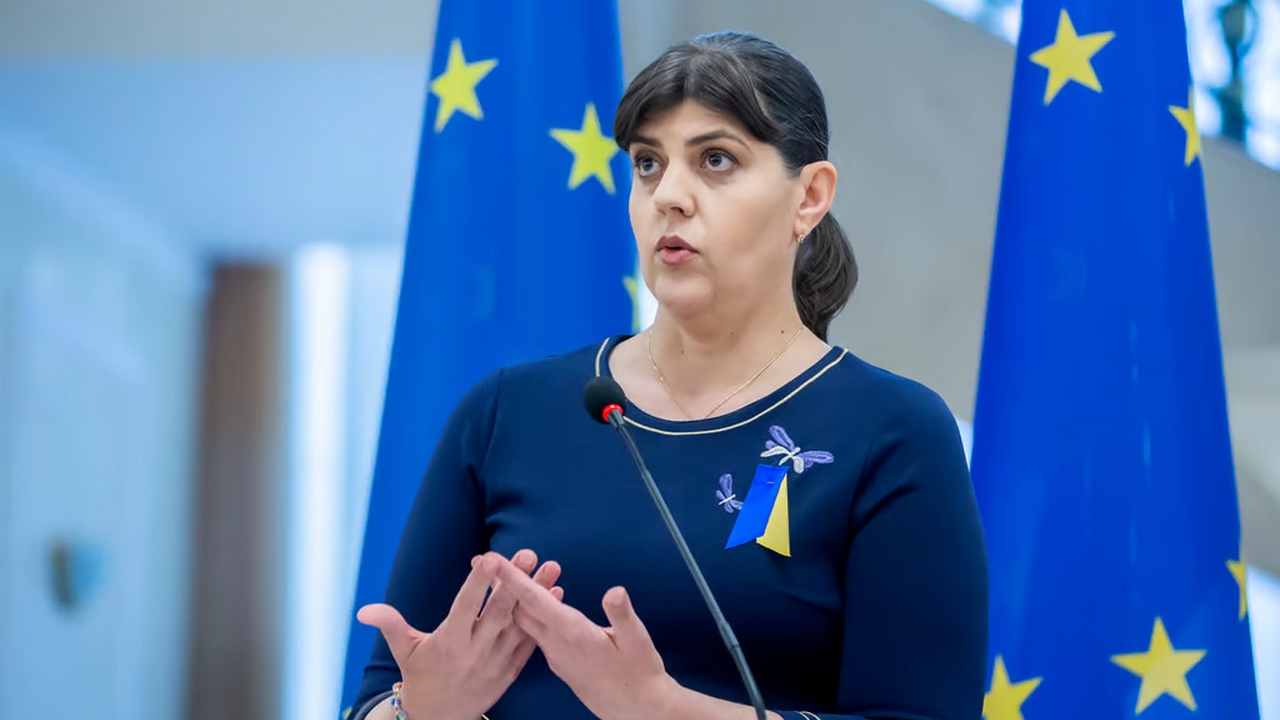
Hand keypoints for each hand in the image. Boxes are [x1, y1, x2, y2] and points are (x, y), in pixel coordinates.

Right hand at [357, 549, 562, 719]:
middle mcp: (475, 650)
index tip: (490, 558)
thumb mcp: (404, 652)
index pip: (466, 607)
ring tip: (551, 568)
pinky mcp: (510, 669)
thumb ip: (391, 625)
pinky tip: (556, 594)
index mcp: (449, 642)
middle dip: (515, 581)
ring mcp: (496, 661)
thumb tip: (364, 610)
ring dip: (537, 596)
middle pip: (499, 611)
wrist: (439, 719)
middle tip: (527, 553)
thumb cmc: (420, 677)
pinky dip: (543, 619)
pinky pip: (530, 641)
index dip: (478, 583)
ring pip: (520, 624)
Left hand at [493, 558, 679, 719]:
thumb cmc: (640, 674)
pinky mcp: (560, 662)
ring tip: (509, 574)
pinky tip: (536, 602)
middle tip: (490, 560)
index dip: (512, 578)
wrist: (635, 710)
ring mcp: (555, 655)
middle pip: (519, 610)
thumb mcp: (638, 642)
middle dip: (504, 584)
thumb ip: (623, 615)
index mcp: (572, 633)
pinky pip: (536, 632)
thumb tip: (614, 591)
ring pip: (526, 622)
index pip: (534, 601)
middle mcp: (556, 644)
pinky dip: (531, 612)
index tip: (492, 559)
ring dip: (517, 597)